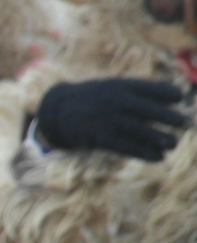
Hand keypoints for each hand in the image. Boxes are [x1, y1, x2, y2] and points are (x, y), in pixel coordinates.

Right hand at [34, 77, 189, 162]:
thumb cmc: (97, 97)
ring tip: (173, 144)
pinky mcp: (99, 137)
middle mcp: (114, 101)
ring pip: (138, 130)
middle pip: (147, 110)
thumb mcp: (116, 86)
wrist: (59, 110)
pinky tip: (158, 157)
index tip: (178, 99)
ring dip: (158, 138)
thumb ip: (144, 90)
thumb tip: (177, 95)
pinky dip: (144, 153)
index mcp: (121, 85)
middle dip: (169, 117)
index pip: (149, 88)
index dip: (166, 94)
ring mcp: (106, 119)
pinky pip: (125, 146)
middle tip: (186, 124)